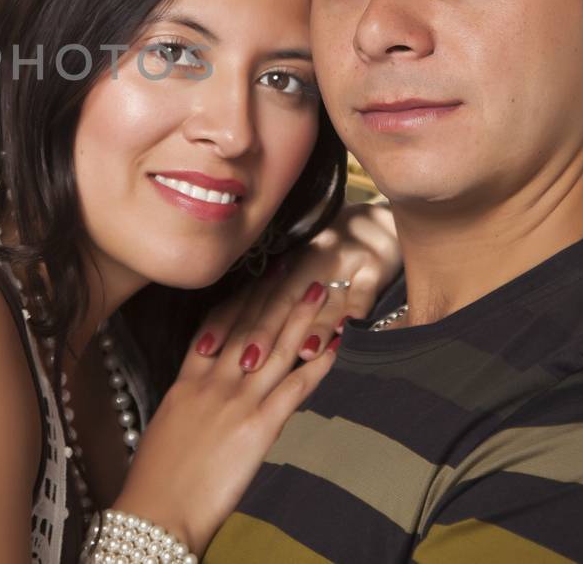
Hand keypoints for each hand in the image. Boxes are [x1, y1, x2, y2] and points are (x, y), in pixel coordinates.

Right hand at [110, 281, 336, 550]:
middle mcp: (212, 383)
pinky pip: (293, 388)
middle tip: (292, 270)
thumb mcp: (165, 429)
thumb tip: (200, 397)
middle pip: (247, 328)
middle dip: (272, 297)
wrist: (156, 510)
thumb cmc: (155, 480)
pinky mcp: (257, 426)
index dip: (239, 302)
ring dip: (299, 318)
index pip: (215, 328)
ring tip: (318, 292)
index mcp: (186, 382)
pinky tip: (331, 347)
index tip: (255, 280)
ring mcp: (236, 401)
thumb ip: (187, 405)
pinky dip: (315, 365)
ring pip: (274, 348)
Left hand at [194, 202, 397, 369]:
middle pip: (282, 300)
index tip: (204, 348)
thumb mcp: (296, 270)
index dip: (226, 322)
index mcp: (283, 264)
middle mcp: (307, 261)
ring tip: (301, 351)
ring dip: (313, 325)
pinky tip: (349, 330)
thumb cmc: (330, 254)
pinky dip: (356, 310)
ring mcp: (341, 263)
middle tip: (246, 361)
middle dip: (263, 331)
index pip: (250, 298)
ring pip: (324, 298)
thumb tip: (229, 335)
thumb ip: (269, 299)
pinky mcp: (375, 267)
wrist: (377, 220)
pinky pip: (365, 291)